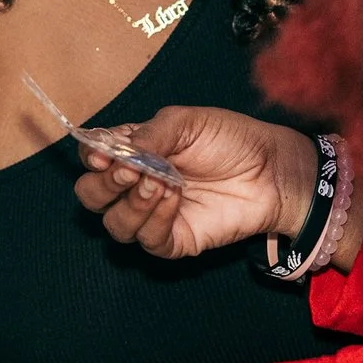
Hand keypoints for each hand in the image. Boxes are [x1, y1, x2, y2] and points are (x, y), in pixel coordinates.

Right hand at [72, 107, 349, 264]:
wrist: (270, 169)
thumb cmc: (230, 140)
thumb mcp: (187, 122)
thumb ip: (148, 134)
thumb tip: (114, 151)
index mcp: (133, 153)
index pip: (93, 160)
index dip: (92, 158)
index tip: (104, 154)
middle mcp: (136, 185)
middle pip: (92, 196)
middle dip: (103, 185)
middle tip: (129, 170)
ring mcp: (153, 215)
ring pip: (115, 224)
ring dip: (131, 203)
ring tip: (160, 183)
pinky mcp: (174, 240)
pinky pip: (147, 240)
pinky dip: (154, 220)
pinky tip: (173, 199)